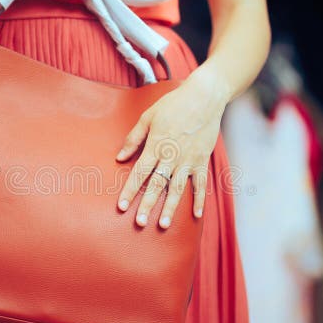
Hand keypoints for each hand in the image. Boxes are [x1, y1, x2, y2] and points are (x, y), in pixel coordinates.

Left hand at [115, 64, 231, 227]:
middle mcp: (171, 156)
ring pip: (177, 188)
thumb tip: (119, 157)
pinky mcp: (202, 160)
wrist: (203, 97)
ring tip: (163, 225)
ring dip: (170, 207)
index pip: (139, 173)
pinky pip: (201, 183)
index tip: (122, 206)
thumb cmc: (173, 104)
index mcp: (156, 145)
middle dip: (148, 205)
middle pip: (157, 185)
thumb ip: (133, 138)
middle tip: (140, 223)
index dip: (130, 191)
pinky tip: (195, 215)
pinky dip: (199, 199)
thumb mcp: (148, 116)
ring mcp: (188, 160)